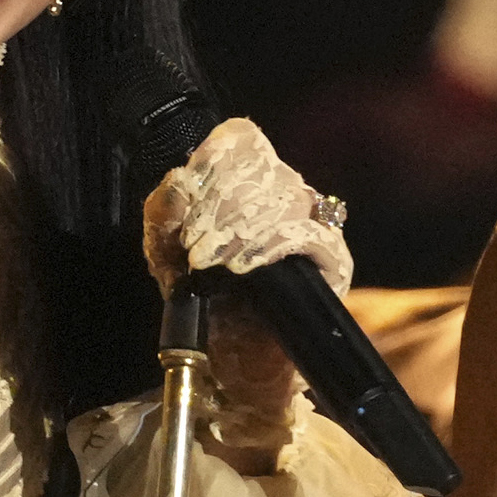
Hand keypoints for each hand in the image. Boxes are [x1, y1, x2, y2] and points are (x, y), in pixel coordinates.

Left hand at [141, 118, 352, 471]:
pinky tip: (241, 267)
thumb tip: (178, 180)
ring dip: (237, 228)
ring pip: (285, 196)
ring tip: (209, 260)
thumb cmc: (199, 298)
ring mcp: (313, 223)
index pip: (241, 138)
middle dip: (218, 203)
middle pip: (261, 166)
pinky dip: (269, 247)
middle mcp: (284, 191)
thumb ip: (163, 211)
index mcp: (243, 178)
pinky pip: (308, 236)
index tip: (189, 191)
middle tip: (193, 244)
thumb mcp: (164, 250)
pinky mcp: (333, 260)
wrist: (227, 358)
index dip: (214, 157)